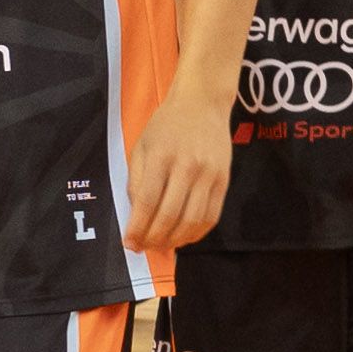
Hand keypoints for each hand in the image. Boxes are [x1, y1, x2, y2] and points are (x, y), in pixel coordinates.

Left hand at [123, 90, 231, 252]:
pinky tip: (184, 237)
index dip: (137, 227)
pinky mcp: (224, 180)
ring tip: (162, 246)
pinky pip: (212, 216)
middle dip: (154, 238)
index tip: (128, 243)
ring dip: (175, 240)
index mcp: (161, 156)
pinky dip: (197, 233)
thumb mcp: (142, 145)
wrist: (203, 103)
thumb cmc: (166, 125)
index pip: (147, 201)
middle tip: (144, 248)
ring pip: (193, 220)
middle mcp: (187, 166)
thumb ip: (136, 179)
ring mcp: (209, 174)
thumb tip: (136, 216)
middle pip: (170, 215)